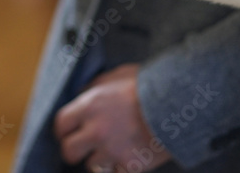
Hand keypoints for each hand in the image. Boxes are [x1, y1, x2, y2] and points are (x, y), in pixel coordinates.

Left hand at [54, 64, 171, 171]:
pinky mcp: (130, 166)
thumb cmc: (149, 84)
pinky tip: (130, 155)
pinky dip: (121, 167)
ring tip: (114, 148)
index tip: (69, 132)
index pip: (60, 125)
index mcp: (90, 105)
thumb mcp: (117, 75)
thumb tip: (81, 94)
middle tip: (86, 147)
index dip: (64, 130)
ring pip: (92, 165)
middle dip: (76, 150)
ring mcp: (112, 150)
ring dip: (101, 159)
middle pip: (69, 151)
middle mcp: (96, 130)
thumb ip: (95, 86)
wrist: (179, 102)